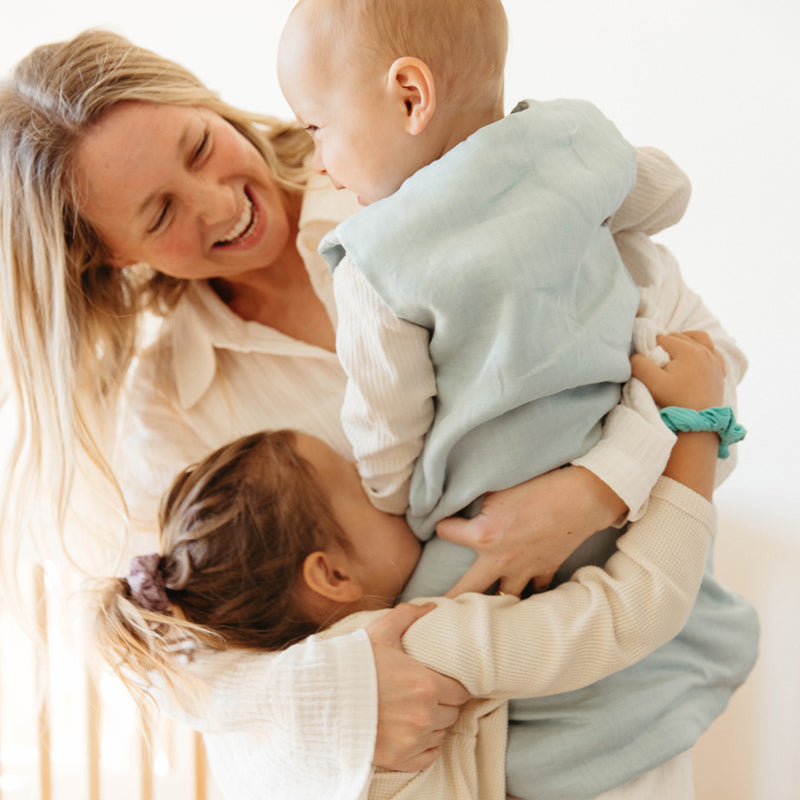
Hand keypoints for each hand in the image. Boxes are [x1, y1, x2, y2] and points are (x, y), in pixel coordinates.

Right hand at [366, 603, 468, 770]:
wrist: (321, 699)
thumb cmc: (352, 663)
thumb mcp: (381, 632)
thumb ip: (409, 615)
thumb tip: (432, 607)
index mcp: (426, 685)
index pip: (461, 691)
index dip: (454, 684)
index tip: (443, 680)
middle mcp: (424, 715)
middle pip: (453, 713)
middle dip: (444, 703)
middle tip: (428, 694)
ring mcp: (412, 740)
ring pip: (440, 734)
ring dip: (434, 723)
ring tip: (416, 711)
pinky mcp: (398, 759)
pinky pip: (428, 756)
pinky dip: (425, 746)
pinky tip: (412, 732)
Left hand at [435, 466, 626, 596]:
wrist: (582, 498)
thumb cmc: (539, 487)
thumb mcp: (498, 487)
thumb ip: (475, 501)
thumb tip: (457, 502)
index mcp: (483, 535)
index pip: (445, 532)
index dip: (440, 526)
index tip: (438, 525)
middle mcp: (500, 559)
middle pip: (466, 590)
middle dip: (446, 602)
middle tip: (431, 612)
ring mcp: (524, 569)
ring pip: (502, 600)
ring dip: (489, 606)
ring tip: (475, 615)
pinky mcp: (545, 570)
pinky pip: (534, 593)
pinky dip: (527, 595)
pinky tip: (517, 603)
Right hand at [630, 331, 725, 409]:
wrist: (699, 423)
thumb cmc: (675, 403)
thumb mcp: (651, 383)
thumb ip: (639, 364)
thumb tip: (635, 354)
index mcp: (688, 350)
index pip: (661, 338)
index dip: (651, 349)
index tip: (650, 364)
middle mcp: (704, 350)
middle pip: (678, 337)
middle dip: (666, 345)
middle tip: (659, 363)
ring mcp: (714, 360)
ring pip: (697, 338)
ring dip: (684, 341)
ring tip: (674, 354)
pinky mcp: (719, 371)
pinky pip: (713, 351)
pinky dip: (703, 350)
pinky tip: (696, 359)